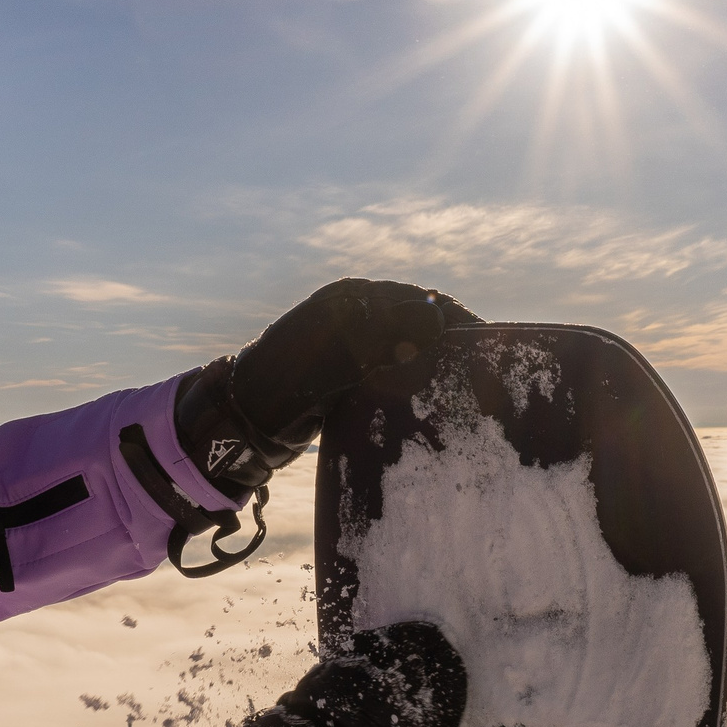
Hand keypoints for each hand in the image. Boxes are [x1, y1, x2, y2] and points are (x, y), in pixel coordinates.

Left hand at [178, 279, 477, 498]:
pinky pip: (396, 373)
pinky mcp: (351, 376)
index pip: (420, 301)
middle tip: (488, 375)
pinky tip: (435, 405)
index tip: (488, 348)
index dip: (457, 322)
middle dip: (454, 344)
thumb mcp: (329, 360)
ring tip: (469, 392)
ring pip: (411, 349)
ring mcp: (353, 346)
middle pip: (421, 323)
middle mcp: (356, 316)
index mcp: (351, 300)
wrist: (238, 426)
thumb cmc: (277, 389)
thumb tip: (434, 320)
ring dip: (438, 366)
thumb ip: (377, 338)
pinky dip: (418, 384)